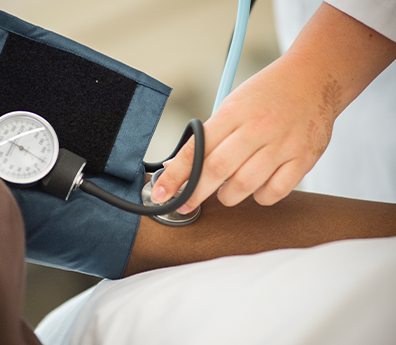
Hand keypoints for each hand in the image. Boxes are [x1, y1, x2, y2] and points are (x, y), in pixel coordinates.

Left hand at [152, 56, 335, 210]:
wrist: (315, 78)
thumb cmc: (267, 93)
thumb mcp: (232, 105)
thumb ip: (208, 137)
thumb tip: (177, 168)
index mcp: (233, 112)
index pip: (196, 149)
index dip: (175, 176)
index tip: (161, 194)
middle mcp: (257, 128)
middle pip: (217, 170)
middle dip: (195, 193)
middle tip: (186, 204)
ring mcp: (283, 144)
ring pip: (244, 185)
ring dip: (227, 196)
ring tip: (226, 190)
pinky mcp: (304, 158)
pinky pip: (273, 192)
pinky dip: (259, 196)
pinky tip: (257, 186)